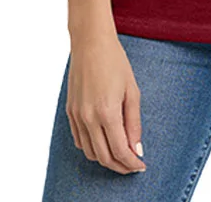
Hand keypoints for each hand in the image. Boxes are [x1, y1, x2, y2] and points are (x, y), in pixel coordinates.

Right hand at [65, 35, 146, 174]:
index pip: (119, 150)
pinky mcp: (69, 111)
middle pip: (103, 157)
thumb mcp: (132, 91)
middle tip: (132, 166)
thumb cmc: (115, 62)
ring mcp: (77, 115)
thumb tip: (136, 148)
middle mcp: (88, 118)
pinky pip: (79, 140)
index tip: (141, 166)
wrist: (90, 42)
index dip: (131, 163)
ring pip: (89, 152)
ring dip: (105, 159)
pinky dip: (91, 148)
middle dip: (120, 166)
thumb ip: (134, 122)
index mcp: (107, 112)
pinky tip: (103, 142)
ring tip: (120, 155)